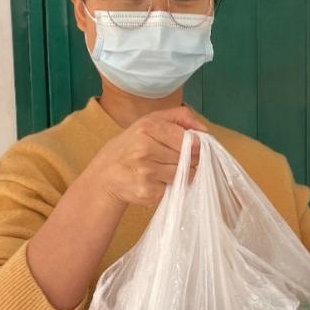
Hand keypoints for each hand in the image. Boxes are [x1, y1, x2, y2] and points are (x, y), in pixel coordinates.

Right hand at [86, 105, 207, 207]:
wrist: (105, 175)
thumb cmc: (131, 146)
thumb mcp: (149, 122)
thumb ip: (179, 117)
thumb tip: (204, 129)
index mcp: (147, 128)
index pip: (187, 138)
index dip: (196, 145)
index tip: (194, 147)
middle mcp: (145, 149)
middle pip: (188, 157)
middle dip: (190, 159)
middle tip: (178, 159)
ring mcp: (146, 172)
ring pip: (185, 174)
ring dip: (183, 173)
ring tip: (166, 168)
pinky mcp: (148, 192)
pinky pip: (174, 188)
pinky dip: (170, 185)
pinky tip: (157, 181)